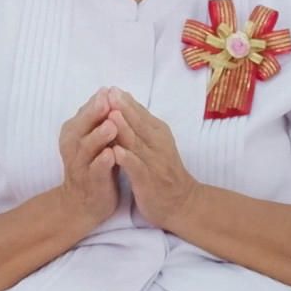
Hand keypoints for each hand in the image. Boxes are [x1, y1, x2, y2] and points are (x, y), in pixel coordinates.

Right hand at [54, 92, 121, 238]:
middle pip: (82, 126)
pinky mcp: (91, 181)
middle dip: (95, 114)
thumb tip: (106, 90)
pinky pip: (96, 170)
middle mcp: (73, 146)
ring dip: (99, 136)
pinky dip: (103, 162)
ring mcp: (81, 164)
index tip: (111, 89)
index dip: (98, 101)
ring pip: (88, 147)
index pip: (85, 112)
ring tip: (112, 126)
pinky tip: (112, 155)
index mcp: (74, 132)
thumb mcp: (93, 138)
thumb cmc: (94, 163)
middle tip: (107, 101)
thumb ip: (98, 117)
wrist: (83, 203)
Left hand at [102, 89, 200, 232]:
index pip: (141, 113)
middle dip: (124, 108)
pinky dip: (127, 159)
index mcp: (158, 133)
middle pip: (139, 123)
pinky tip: (115, 151)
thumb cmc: (163, 171)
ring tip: (111, 115)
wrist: (181, 202)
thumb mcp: (155, 143)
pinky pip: (138, 168)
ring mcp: (154, 162)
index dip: (126, 101)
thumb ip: (141, 126)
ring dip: (124, 128)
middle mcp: (158, 144)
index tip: (110, 88)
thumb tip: (124, 103)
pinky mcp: (149, 181)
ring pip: (137, 143)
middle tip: (109, 93)